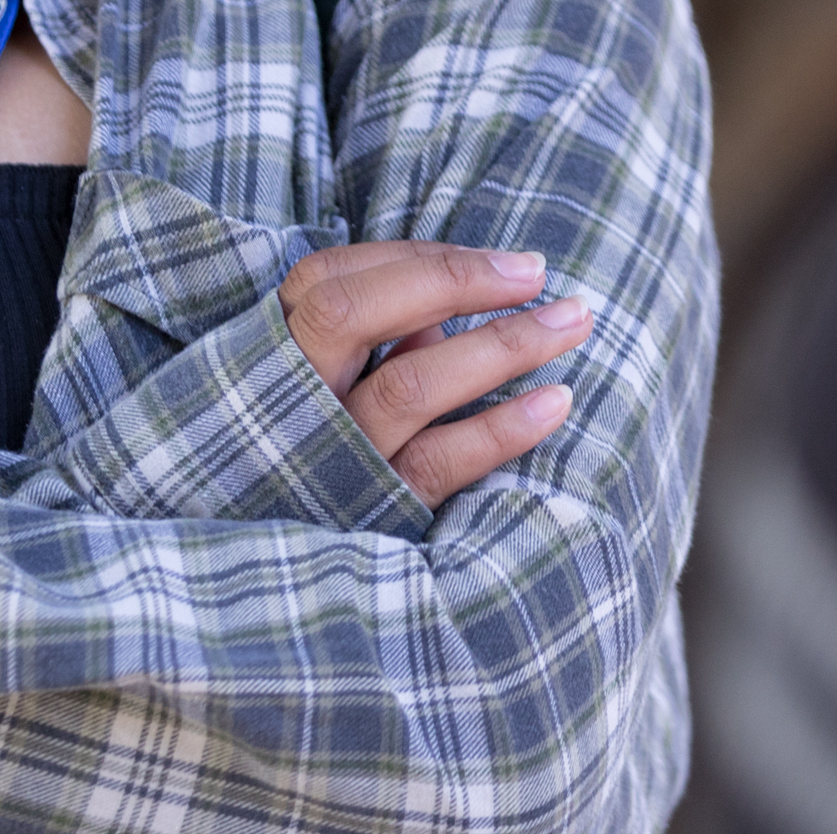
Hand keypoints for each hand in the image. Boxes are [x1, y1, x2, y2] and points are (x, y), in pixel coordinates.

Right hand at [275, 241, 593, 507]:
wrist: (263, 577)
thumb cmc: (303, 451)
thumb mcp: (315, 390)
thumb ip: (368, 347)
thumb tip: (440, 322)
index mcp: (273, 353)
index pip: (331, 278)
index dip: (419, 259)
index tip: (499, 259)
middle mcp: (292, 397)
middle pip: (356, 313)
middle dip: (456, 282)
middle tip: (539, 274)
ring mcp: (330, 455)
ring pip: (410, 385)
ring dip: (500, 345)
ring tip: (572, 324)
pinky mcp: (371, 511)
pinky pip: (439, 464)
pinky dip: (501, 430)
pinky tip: (555, 402)